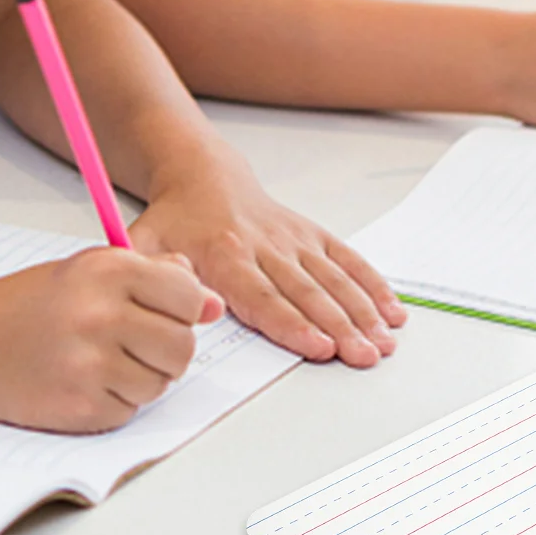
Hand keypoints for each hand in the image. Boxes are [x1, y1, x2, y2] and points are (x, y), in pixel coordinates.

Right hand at [0, 248, 222, 432]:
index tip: (166, 311)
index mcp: (109, 272)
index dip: (185, 308)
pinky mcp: (79, 407)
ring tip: (104, 359)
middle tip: (136, 341)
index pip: (190, 297)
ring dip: (144, 377)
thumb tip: (213, 304)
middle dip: (169, 347)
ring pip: (162, 382)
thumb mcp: (91, 269)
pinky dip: (117, 401)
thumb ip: (157, 278)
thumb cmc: (30, 303)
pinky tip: (84, 381)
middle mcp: (102, 316)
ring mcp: (89, 366)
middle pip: (184, 346)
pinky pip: (131, 410)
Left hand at [130, 143, 404, 368]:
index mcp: (224, 255)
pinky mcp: (312, 235)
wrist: (203, 178)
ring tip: (385, 342)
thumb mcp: (144, 243)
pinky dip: (372, 284)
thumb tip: (175, 308)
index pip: (262, 296)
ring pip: (333, 279)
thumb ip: (147, 274)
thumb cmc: (175, 221)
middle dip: (341, 326)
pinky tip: (392, 311)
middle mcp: (266, 246)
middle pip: (307, 293)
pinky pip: (347, 260)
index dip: (292, 324)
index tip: (319, 347)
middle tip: (364, 356)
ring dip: (362, 312)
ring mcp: (294, 240)